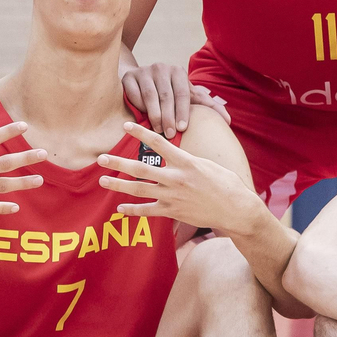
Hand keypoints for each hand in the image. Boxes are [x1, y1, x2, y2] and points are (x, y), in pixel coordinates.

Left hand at [96, 122, 258, 233]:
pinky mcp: (173, 212)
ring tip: (102, 181)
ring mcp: (173, 196)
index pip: (158, 143)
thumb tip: (174, 152)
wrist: (235, 209)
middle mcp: (176, 178)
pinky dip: (132, 210)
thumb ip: (187, 159)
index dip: (140, 133)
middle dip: (118, 163)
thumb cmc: (225, 184)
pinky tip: (119, 207)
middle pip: (140, 168)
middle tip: (101, 158)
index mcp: (186, 162)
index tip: (125, 125)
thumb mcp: (207, 164)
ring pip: (139, 189)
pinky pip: (148, 211)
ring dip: (118, 185)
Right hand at [120, 62, 230, 138]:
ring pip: (150, 96)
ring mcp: (143, 71)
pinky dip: (139, 107)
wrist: (140, 80)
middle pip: (167, 95)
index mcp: (178, 72)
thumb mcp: (187, 96)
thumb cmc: (168, 92)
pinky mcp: (128, 77)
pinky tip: (142, 120)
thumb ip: (206, 106)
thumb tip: (228, 121)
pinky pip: (134, 94)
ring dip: (155, 115)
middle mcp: (161, 68)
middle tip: (171, 135)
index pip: (183, 93)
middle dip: (169, 117)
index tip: (183, 129)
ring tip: (158, 130)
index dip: (183, 111)